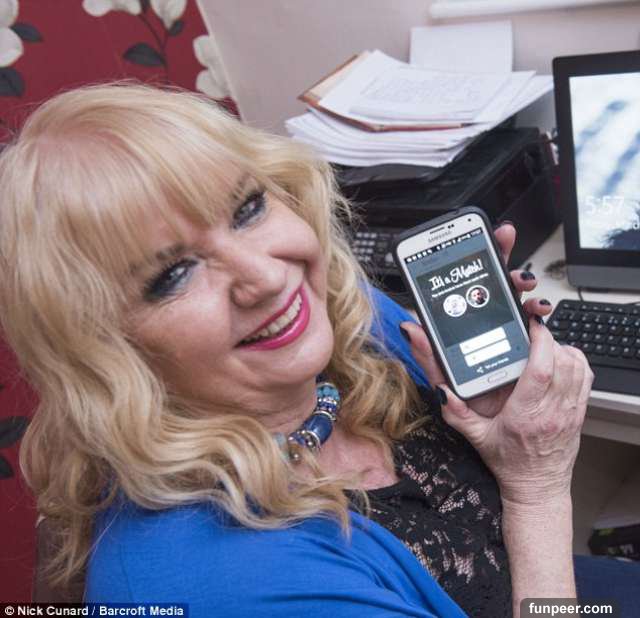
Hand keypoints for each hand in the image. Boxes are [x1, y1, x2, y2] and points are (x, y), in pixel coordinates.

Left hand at [401, 223, 552, 419]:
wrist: (497, 428)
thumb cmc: (467, 399)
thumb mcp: (441, 378)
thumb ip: (426, 355)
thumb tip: (407, 328)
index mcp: (463, 326)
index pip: (465, 288)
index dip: (469, 261)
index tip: (472, 236)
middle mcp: (487, 323)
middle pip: (494, 283)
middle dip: (500, 257)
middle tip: (502, 242)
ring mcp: (509, 331)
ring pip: (517, 297)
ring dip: (523, 284)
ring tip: (524, 282)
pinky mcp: (529, 344)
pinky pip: (537, 321)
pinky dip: (540, 311)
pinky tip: (539, 310)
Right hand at [438, 319, 591, 503]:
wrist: (537, 486)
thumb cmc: (508, 462)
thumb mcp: (475, 436)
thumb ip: (455, 412)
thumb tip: (441, 390)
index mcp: (525, 415)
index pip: (541, 370)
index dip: (540, 342)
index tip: (531, 327)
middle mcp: (552, 411)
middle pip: (563, 362)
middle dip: (549, 340)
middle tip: (531, 335)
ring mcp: (569, 411)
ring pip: (578, 366)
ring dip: (561, 349)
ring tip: (542, 346)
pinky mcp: (579, 411)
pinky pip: (587, 376)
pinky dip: (575, 360)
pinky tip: (558, 360)